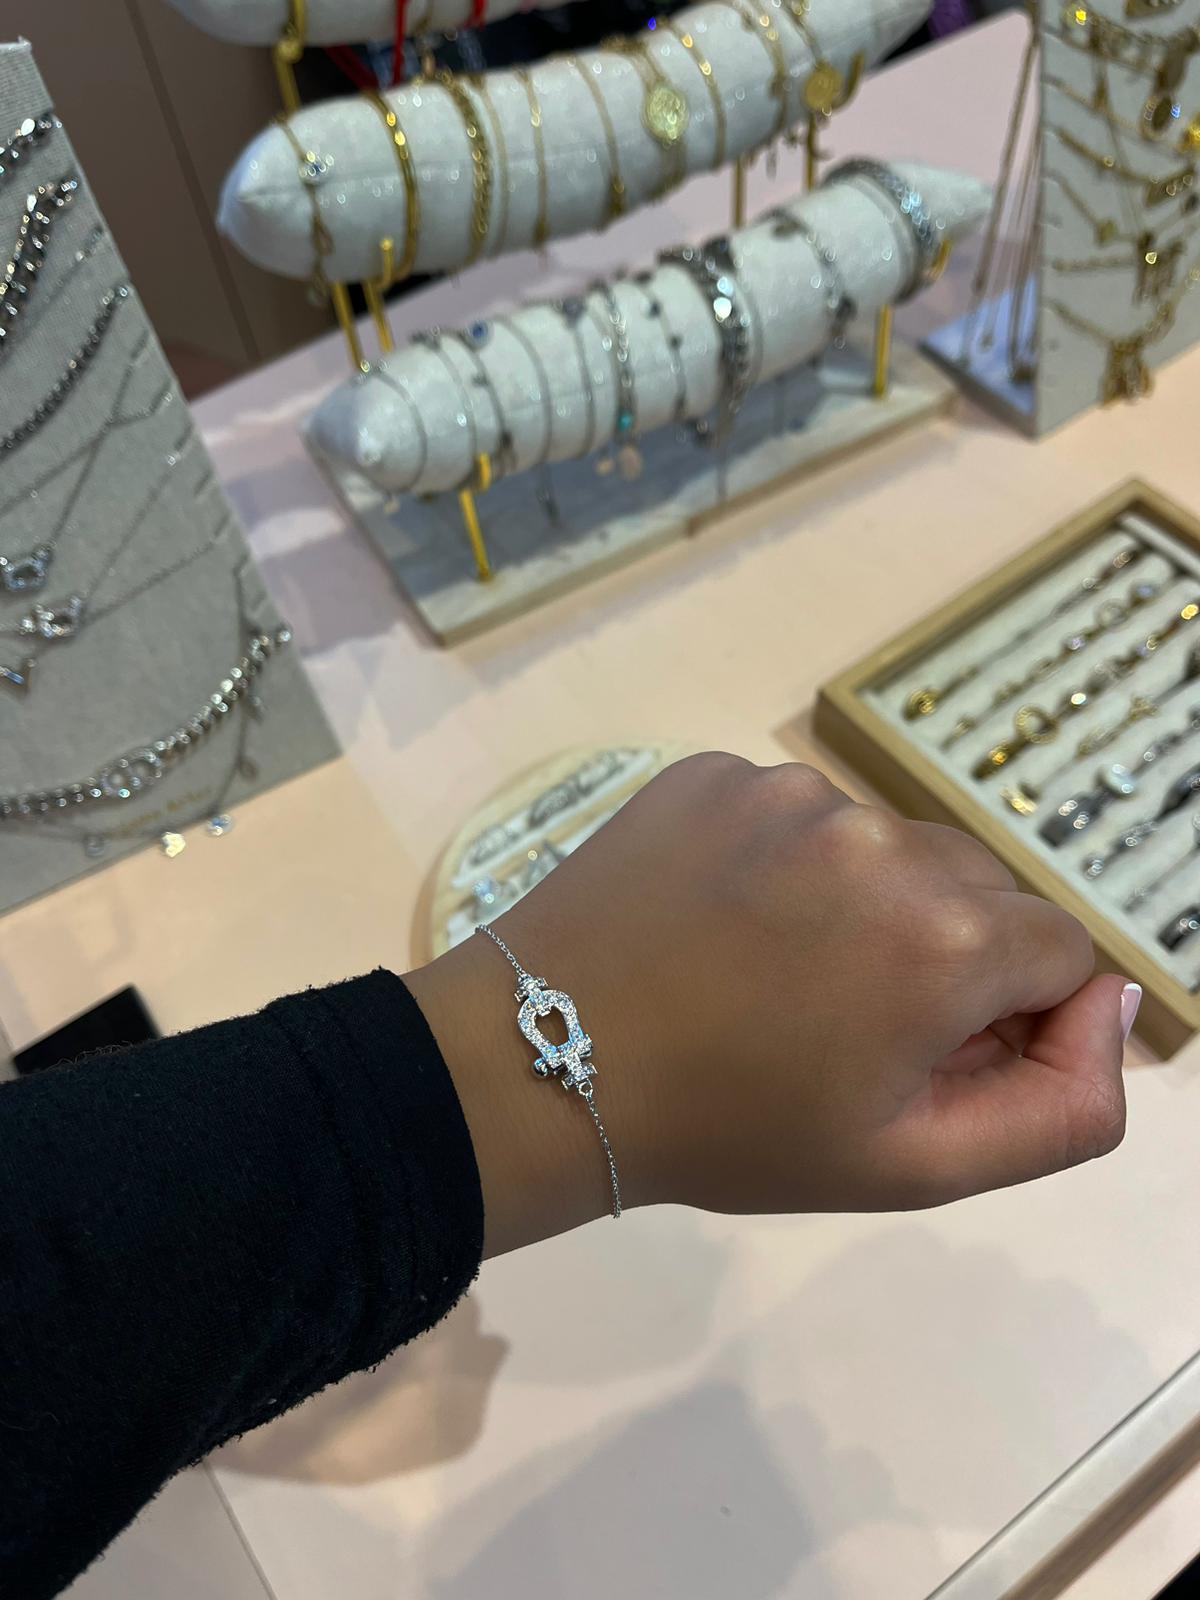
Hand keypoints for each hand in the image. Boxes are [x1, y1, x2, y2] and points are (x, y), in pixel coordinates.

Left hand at [407, 755, 1134, 1254]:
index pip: (1058, 950)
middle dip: (942, 954)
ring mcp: (789, 789)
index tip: (928, 1054)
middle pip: (977, 889)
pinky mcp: (715, 771)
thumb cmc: (732, 1132)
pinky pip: (796, 812)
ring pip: (886, 846)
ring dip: (863, 903)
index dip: (1010, 1014)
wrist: (538, 1064)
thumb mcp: (911, 1165)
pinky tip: (720, 922)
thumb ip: (1062, 1107)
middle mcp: (882, 835)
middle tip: (840, 1023)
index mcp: (945, 935)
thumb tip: (1113, 1003)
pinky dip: (784, 863)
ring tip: (768, 973)